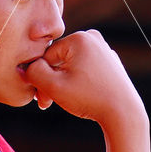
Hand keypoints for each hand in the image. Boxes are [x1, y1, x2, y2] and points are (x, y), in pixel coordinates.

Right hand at [24, 30, 144, 128]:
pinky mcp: (110, 62)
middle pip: (59, 60)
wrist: (124, 113)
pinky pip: (86, 69)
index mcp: (79, 38)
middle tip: (48, 103)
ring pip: (71, 65)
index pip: (47, 57)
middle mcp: (93, 38)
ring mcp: (103, 49)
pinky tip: (82, 97)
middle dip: (51, 82)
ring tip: (66, 101)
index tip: (41, 100)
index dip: (40, 79)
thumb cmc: (89, 98)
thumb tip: (26, 67)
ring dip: (63, 82)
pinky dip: (79, 82)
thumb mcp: (54, 86)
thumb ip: (33, 73)